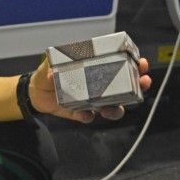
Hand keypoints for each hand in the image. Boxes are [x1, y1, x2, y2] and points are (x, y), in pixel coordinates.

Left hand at [30, 57, 151, 123]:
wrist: (35, 93)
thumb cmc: (47, 73)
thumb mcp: (49, 64)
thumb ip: (52, 64)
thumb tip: (52, 73)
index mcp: (95, 69)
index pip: (119, 65)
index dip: (133, 64)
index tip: (141, 62)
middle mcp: (98, 85)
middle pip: (125, 87)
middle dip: (138, 85)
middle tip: (144, 81)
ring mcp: (92, 100)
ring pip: (113, 106)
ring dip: (117, 108)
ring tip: (113, 107)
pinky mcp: (81, 113)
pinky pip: (89, 117)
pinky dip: (88, 116)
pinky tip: (85, 113)